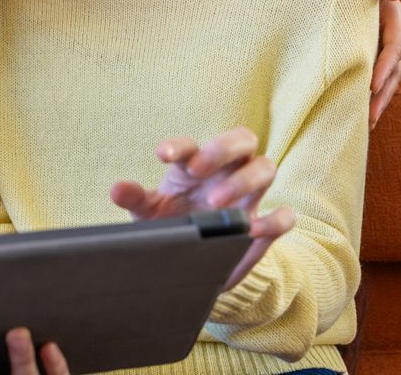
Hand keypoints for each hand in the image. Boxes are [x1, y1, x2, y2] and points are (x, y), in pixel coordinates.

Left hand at [110, 128, 294, 291]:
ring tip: (215, 202)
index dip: (179, 146)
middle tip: (198, 169)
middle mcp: (226, 172)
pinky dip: (275, 220)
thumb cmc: (171, 223)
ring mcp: (249, 196)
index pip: (192, 145)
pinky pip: (285, 215)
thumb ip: (136, 199)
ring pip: (266, 167)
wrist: (192, 262)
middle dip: (221, 148)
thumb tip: (116, 189)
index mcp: (194, 164)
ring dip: (243, 180)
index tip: (162, 155)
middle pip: (242, 139)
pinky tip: (251, 230)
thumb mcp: (149, 214)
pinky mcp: (264, 224)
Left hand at [368, 0, 400, 129]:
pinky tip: (358, 115)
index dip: (385, 66)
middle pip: (394, 69)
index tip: (372, 85)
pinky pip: (374, 76)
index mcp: (391, 15)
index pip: (394, 45)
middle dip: (383, 94)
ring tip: (366, 125)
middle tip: (370, 117)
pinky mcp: (367, 51)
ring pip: (387, 78)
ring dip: (379, 101)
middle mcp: (389, 32)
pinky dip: (368, 95)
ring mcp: (379, 43)